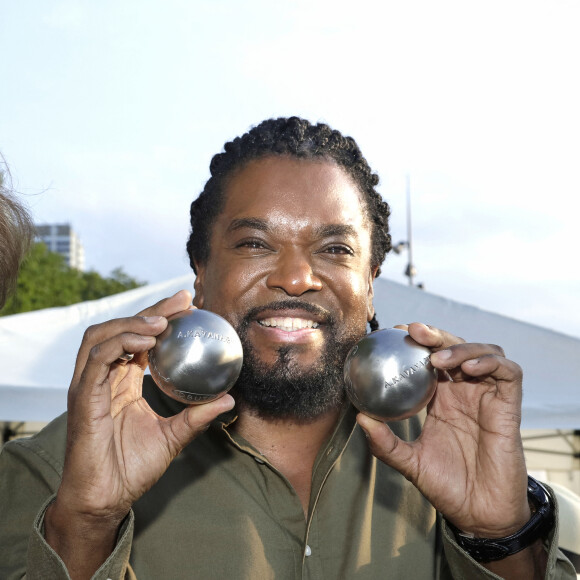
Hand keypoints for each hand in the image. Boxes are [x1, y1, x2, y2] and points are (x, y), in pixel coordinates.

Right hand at [45, 290, 234, 576]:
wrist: (105, 499)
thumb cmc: (132, 468)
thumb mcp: (173, 437)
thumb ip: (196, 416)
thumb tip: (229, 399)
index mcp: (121, 382)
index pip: (139, 338)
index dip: (161, 318)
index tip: (189, 305)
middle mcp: (103, 377)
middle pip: (122, 328)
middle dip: (151, 310)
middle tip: (182, 301)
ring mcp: (89, 384)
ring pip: (102, 336)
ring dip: (132, 322)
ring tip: (163, 321)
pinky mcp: (82, 396)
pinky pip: (97, 360)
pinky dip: (120, 344)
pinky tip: (147, 342)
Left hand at [357, 322, 529, 537]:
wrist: (480, 515)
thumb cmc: (447, 486)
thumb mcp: (409, 462)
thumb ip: (385, 442)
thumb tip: (360, 417)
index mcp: (440, 398)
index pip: (429, 357)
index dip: (415, 341)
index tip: (394, 332)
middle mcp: (464, 391)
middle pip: (454, 347)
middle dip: (435, 335)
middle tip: (413, 331)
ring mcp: (487, 396)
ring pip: (483, 352)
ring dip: (461, 347)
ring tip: (437, 359)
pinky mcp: (509, 406)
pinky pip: (509, 372)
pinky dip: (490, 363)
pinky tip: (468, 369)